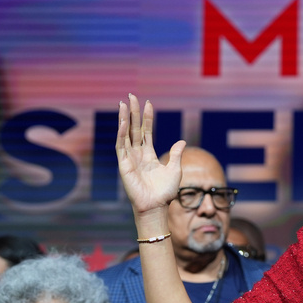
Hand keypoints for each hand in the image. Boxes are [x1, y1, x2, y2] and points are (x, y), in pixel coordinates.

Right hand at [116, 94, 184, 215]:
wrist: (157, 206)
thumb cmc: (165, 192)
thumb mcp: (175, 170)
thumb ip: (176, 154)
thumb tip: (181, 140)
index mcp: (149, 155)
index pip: (146, 131)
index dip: (146, 117)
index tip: (148, 103)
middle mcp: (137, 154)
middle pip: (134, 128)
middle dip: (133, 112)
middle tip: (131, 96)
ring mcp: (130, 158)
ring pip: (125, 134)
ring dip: (124, 118)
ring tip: (124, 103)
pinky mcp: (123, 165)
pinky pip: (121, 146)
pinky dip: (121, 134)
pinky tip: (123, 122)